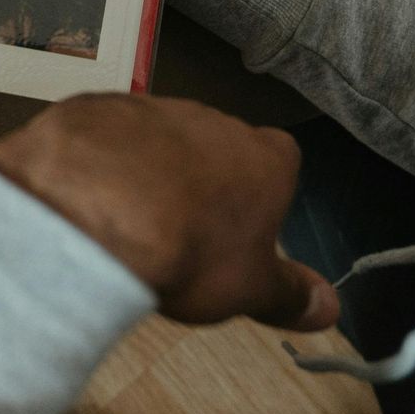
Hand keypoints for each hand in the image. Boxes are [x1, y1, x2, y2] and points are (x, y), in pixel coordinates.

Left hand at [0, 95, 338, 331]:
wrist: (93, 210)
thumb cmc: (188, 250)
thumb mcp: (249, 289)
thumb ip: (290, 295)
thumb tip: (329, 306)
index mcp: (265, 157)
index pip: (280, 161)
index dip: (259, 195)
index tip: (237, 230)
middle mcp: (212, 120)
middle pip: (214, 148)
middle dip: (200, 180)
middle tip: (178, 231)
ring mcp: (151, 108)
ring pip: (157, 138)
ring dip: (147, 169)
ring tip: (127, 220)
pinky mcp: (94, 106)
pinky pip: (103, 134)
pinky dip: (97, 159)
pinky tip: (85, 195)